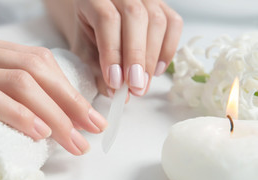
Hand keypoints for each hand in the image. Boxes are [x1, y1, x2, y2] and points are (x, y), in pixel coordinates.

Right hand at [0, 36, 106, 160]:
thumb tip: (39, 115)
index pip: (32, 59)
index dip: (66, 86)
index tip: (86, 112)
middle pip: (33, 68)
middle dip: (70, 100)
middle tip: (92, 126)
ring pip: (17, 82)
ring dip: (54, 114)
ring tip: (74, 140)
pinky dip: (18, 115)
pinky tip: (38, 134)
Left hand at [44, 0, 182, 96]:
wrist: (96, 15)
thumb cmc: (89, 33)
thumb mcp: (84, 50)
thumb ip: (96, 70)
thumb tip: (112, 93)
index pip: (107, 20)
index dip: (113, 53)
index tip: (115, 82)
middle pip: (135, 18)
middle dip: (136, 57)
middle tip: (134, 87)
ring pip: (157, 21)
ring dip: (152, 58)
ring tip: (142, 84)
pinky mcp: (162, 5)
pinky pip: (173, 24)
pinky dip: (168, 50)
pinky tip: (156, 70)